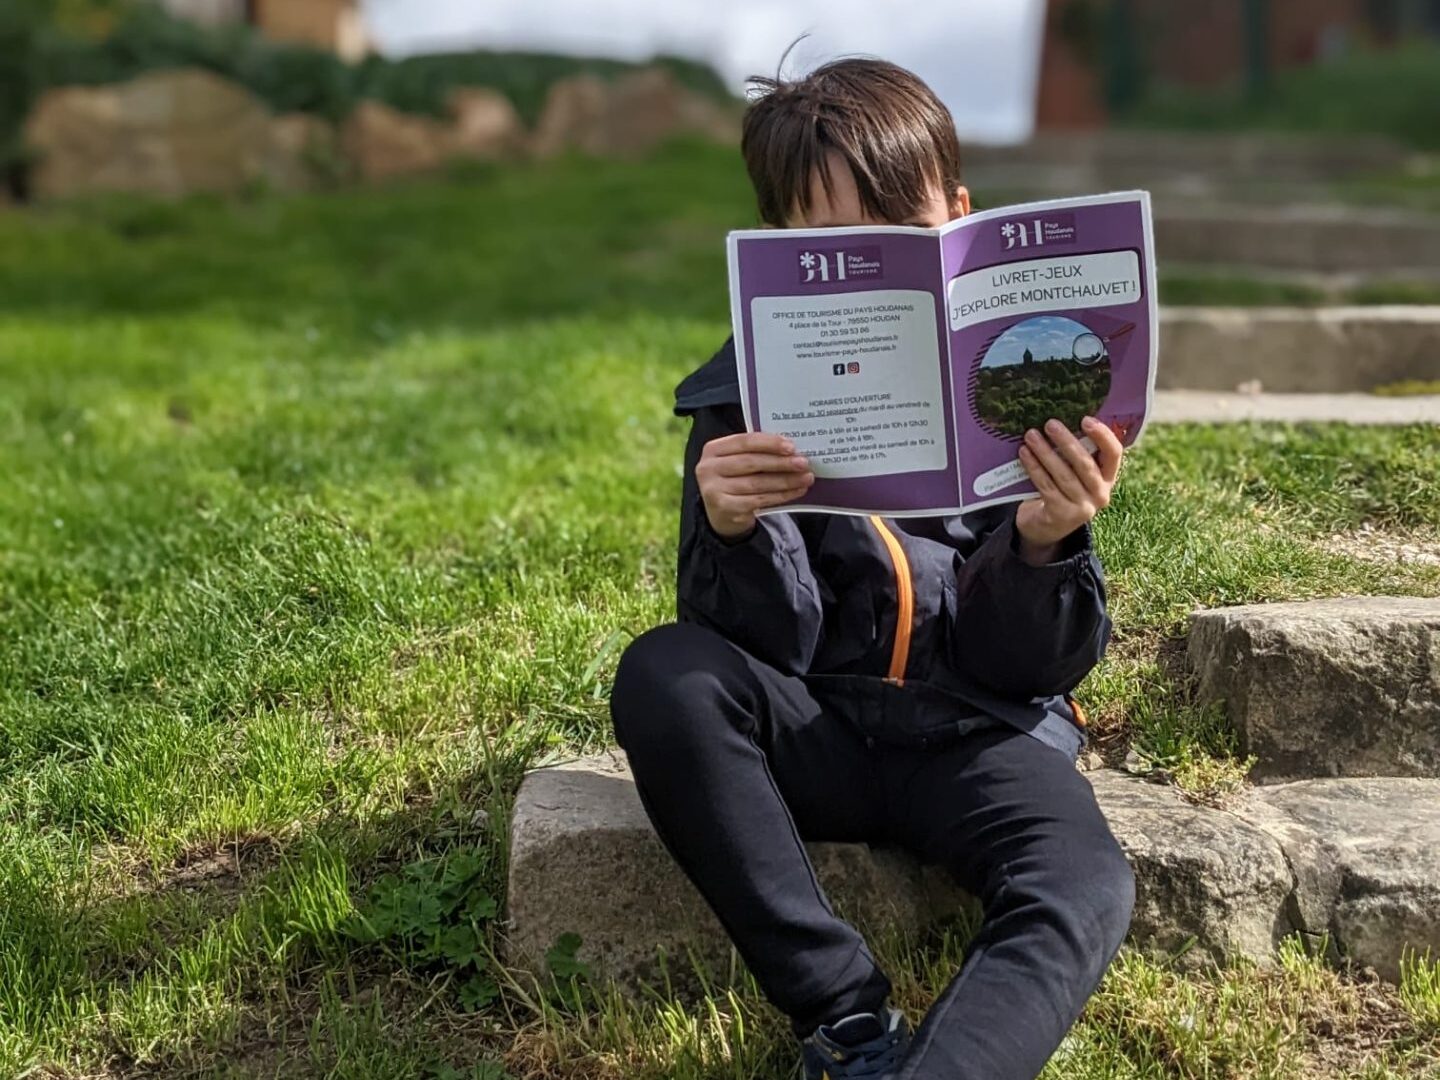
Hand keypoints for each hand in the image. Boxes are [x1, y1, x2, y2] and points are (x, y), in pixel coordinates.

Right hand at [696, 432, 814, 540]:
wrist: (721, 513)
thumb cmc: (735, 480)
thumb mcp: (737, 461)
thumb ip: (756, 452)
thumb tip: (792, 449)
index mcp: (713, 449)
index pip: (744, 441)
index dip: (769, 443)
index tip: (791, 446)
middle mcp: (708, 468)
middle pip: (751, 462)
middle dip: (781, 462)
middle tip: (803, 463)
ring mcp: (713, 489)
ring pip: (757, 483)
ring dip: (785, 480)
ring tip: (805, 478)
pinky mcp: (724, 508)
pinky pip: (758, 500)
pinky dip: (780, 496)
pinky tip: (795, 492)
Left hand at [1014, 416, 1122, 564]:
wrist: (1047, 527)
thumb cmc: (1062, 489)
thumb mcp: (1075, 474)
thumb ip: (1076, 454)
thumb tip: (1061, 420)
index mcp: (1108, 478)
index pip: (1114, 454)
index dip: (1103, 436)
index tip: (1085, 419)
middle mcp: (1100, 494)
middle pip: (1085, 464)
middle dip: (1066, 442)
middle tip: (1050, 424)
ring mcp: (1082, 507)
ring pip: (1063, 474)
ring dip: (1045, 452)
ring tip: (1031, 436)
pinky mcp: (1062, 515)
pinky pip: (1046, 486)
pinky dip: (1034, 468)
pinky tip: (1024, 454)